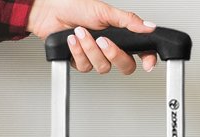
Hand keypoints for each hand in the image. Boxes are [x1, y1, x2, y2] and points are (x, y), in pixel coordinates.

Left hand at [26, 0, 157, 73]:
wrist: (51, 12)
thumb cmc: (76, 7)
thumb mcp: (105, 11)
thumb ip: (128, 21)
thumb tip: (148, 27)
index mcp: (120, 34)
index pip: (140, 51)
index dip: (147, 59)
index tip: (147, 64)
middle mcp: (110, 48)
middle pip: (124, 65)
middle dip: (113, 54)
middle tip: (103, 40)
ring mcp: (95, 57)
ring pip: (102, 67)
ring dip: (89, 49)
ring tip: (80, 32)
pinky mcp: (81, 62)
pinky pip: (85, 67)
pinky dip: (77, 52)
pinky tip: (72, 40)